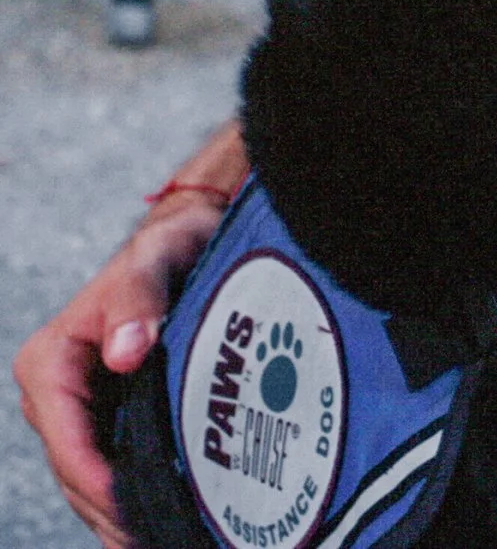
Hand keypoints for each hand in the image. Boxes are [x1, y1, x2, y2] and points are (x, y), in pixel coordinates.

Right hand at [13, 192, 227, 546]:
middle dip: (108, 511)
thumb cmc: (170, 245)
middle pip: (75, 471)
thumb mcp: (156, 260)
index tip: (131, 509)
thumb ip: (140, 299)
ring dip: (115, 513)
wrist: (189, 234)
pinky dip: (124, 495)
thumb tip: (126, 351)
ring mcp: (77, 408)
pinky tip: (153, 521)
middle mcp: (54, 391)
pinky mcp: (103, 414)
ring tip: (155, 538)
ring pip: (88, 477)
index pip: (66, 441)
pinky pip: (106, 464)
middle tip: (149, 539)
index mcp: (49, 362)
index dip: (96, 481)